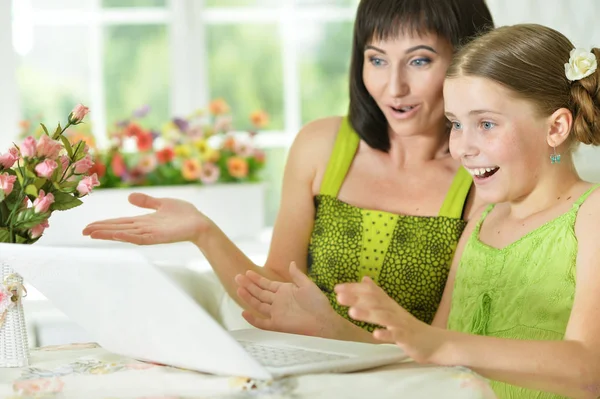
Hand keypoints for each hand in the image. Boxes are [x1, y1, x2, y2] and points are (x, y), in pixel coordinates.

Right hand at [82, 193, 211, 245]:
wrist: (201, 223)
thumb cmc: (185, 214)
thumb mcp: (162, 204)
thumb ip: (147, 201)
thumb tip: (129, 197)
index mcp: (144, 221)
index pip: (120, 222)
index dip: (105, 223)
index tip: (89, 225)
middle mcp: (144, 228)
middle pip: (118, 229)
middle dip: (101, 230)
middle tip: (83, 231)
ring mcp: (150, 234)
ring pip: (124, 234)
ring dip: (108, 233)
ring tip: (92, 233)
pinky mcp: (158, 237)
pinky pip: (139, 237)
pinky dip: (126, 236)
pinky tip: (114, 234)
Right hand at [235, 262, 338, 337]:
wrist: (323, 321)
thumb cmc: (318, 304)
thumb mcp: (308, 285)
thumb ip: (297, 275)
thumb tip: (291, 263)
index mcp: (285, 291)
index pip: (267, 284)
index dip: (257, 279)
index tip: (247, 272)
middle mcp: (278, 302)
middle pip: (260, 293)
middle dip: (249, 285)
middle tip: (237, 277)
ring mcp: (277, 313)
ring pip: (258, 304)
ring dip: (248, 297)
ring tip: (238, 288)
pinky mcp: (277, 325)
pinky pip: (262, 323)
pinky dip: (253, 319)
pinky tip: (244, 313)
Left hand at [335, 277, 444, 362]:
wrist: (433, 342)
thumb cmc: (408, 326)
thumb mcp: (391, 308)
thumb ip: (377, 295)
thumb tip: (364, 279)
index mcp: (388, 304)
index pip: (370, 292)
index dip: (354, 289)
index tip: (337, 288)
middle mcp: (393, 311)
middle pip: (374, 301)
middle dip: (356, 298)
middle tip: (339, 296)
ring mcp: (400, 324)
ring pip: (383, 317)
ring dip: (367, 314)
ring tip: (352, 313)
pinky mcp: (407, 338)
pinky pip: (396, 335)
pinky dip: (386, 334)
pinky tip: (375, 334)